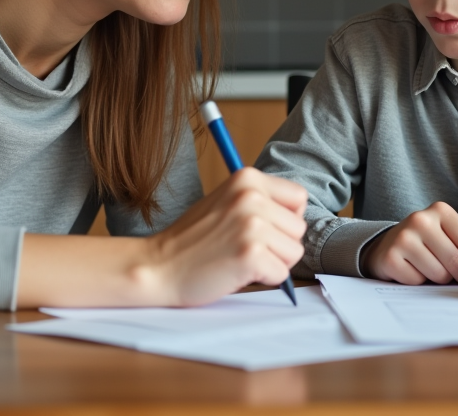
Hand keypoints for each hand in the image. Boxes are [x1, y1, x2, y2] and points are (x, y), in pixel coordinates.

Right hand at [147, 167, 306, 306]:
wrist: (157, 266)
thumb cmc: (193, 239)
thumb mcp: (226, 202)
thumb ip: (259, 201)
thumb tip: (296, 216)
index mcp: (248, 178)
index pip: (298, 198)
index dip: (284, 219)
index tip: (262, 229)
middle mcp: (252, 196)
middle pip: (299, 228)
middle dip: (279, 244)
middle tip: (244, 248)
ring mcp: (252, 224)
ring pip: (294, 252)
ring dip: (272, 263)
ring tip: (240, 258)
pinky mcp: (251, 254)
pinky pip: (282, 275)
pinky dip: (263, 280)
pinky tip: (237, 272)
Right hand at [360, 202, 457, 284]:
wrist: (387, 245)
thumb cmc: (427, 243)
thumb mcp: (448, 235)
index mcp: (440, 210)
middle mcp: (420, 220)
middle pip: (457, 261)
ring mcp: (403, 238)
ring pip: (439, 274)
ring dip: (439, 280)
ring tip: (430, 269)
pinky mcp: (390, 257)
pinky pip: (418, 282)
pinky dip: (419, 282)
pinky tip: (413, 270)